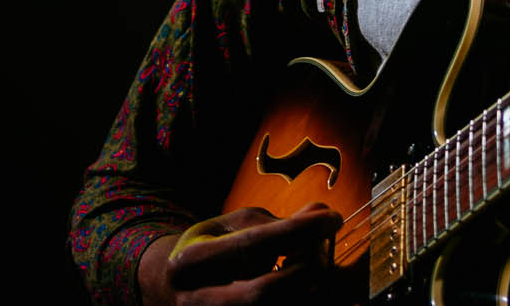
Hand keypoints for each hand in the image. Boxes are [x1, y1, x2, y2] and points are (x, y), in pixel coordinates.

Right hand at [138, 203, 359, 304]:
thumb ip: (277, 222)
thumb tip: (322, 213)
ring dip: (308, 289)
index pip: (252, 245)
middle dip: (304, 268)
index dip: (298, 231)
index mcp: (190, 262)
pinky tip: (303, 282)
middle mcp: (195, 300)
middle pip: (263, 293)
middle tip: (321, 247)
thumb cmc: (214, 248)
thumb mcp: (235, 225)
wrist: (177, 287)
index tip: (333, 218)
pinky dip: (302, 297)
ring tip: (308, 265)